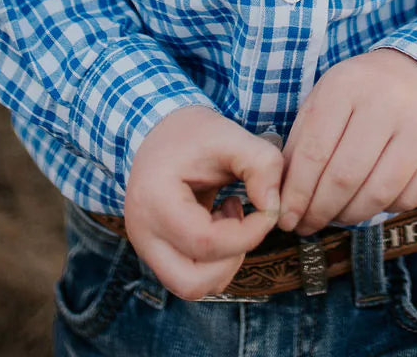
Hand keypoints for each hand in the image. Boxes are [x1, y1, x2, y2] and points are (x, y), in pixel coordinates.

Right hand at [123, 106, 282, 298]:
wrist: (157, 130)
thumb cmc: (192, 133)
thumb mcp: (230, 135)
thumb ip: (261, 163)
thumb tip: (274, 207)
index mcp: (154, 200)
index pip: (205, 242)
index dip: (248, 234)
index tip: (267, 208)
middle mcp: (142, 233)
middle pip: (191, 282)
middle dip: (231, 259)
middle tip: (243, 220)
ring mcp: (145, 247)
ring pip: (190, 286)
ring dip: (223, 262)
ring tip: (229, 216)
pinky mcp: (156, 251)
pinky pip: (189, 275)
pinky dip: (213, 260)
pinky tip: (218, 221)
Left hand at [277, 50, 416, 234]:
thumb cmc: (360, 94)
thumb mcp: (325, 100)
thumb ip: (302, 144)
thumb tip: (285, 200)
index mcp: (347, 85)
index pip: (314, 153)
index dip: (296, 194)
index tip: (286, 218)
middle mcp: (387, 103)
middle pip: (345, 178)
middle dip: (319, 211)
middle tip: (307, 226)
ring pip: (377, 195)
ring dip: (348, 216)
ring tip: (335, 215)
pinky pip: (406, 200)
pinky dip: (382, 210)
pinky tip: (369, 200)